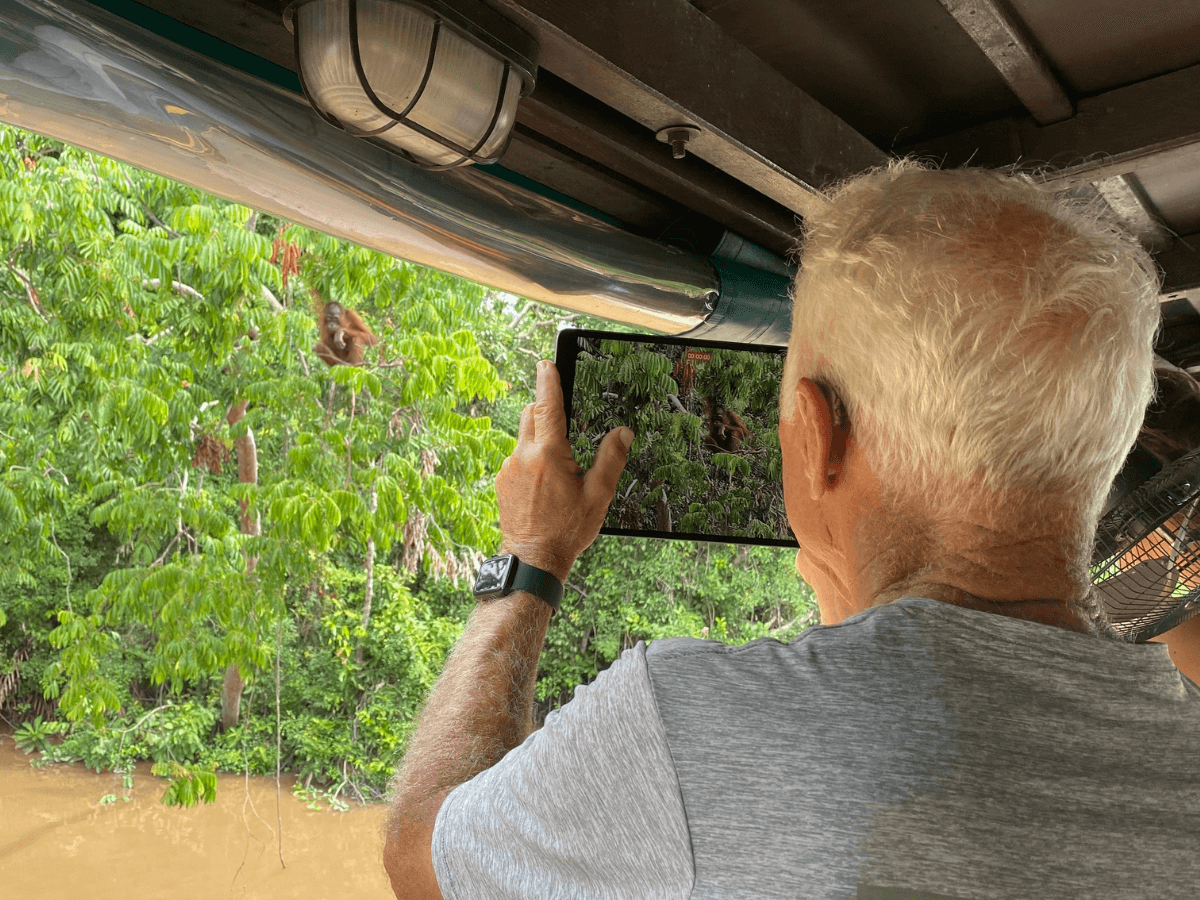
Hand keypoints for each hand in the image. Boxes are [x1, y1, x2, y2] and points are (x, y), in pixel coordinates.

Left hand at [495, 360, 632, 582]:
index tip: (547, 363)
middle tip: (563, 416)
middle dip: (544, 408)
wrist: (533, 559)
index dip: (548, 381)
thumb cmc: (567, 530)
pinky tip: (545, 484)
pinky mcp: (502, 483)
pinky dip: (530, 460)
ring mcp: (508, 469)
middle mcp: (523, 456)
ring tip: (559, 465)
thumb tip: (623, 432)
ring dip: (539, 439)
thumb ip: (611, 458)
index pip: (547, 406)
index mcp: (549, 454)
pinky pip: (516, 459)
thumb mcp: (598, 494)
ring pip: (523, 438)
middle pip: (530, 415)